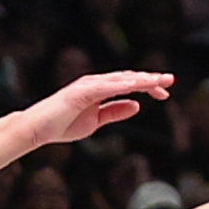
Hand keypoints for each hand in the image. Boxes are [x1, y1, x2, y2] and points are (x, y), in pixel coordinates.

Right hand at [20, 70, 173, 145]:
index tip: (165, 94)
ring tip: (158, 81)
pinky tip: (136, 86)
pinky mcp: (80, 92)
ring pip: (120, 79)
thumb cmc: (63, 125)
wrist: (38, 130)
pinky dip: (121, 85)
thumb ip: (115, 112)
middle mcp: (95, 83)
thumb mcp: (96, 121)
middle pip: (128, 78)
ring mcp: (88, 85)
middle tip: (170, 81)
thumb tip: (137, 105)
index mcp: (100, 89)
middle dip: (150, 79)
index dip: (148, 87)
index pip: (128, 85)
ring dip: (140, 80)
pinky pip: (105, 87)